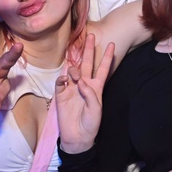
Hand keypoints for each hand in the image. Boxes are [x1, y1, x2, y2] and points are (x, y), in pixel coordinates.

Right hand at [56, 34, 114, 153]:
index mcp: (96, 87)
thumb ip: (90, 94)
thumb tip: (80, 81)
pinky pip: (60, 81)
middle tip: (90, 35)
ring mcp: (72, 88)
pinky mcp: (61, 94)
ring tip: (75, 76)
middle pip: (87, 63)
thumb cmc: (90, 123)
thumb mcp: (96, 109)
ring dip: (74, 69)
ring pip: (73, 70)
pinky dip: (62, 78)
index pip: (102, 69)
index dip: (106, 57)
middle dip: (89, 49)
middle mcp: (84, 84)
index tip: (111, 44)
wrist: (77, 136)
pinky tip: (65, 80)